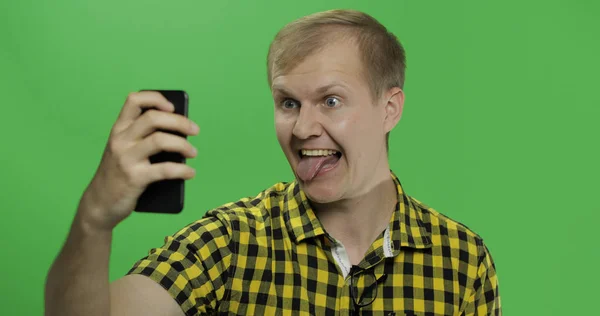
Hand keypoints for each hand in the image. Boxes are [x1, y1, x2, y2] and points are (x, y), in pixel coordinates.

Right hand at [78, 91, 198, 230]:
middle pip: (153, 118)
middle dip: (180, 122)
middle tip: (195, 130)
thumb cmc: (119, 174)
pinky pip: (164, 170)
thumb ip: (143, 138)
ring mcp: (126, 158)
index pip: (134, 100)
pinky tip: (190, 173)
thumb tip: (181, 133)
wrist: (99, 204)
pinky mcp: (134, 178)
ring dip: (183, 145)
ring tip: (193, 153)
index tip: (173, 107)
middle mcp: (121, 140)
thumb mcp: (124, 150)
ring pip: (160, 140)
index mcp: (119, 129)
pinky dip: (182, 170)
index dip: (156, 99)